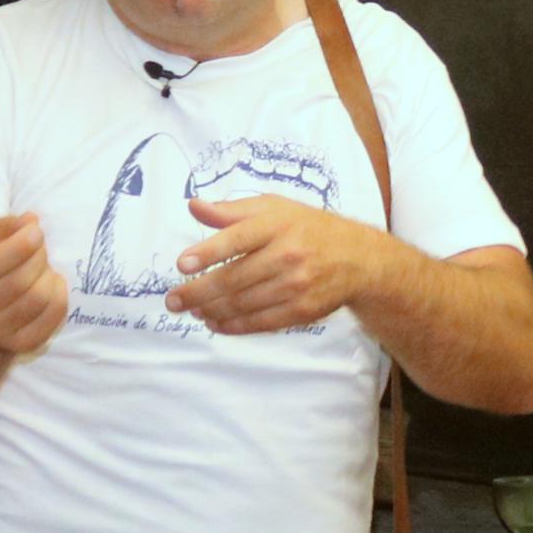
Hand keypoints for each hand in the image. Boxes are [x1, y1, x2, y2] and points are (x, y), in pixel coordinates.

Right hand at [0, 213, 65, 356]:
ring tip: (44, 269)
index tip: (37, 232)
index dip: (19, 246)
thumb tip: (31, 220)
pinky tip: (51, 286)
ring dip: (50, 276)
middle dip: (39, 258)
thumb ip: (2, 227)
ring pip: (38, 299)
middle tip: (40, 250)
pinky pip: (53, 317)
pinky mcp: (20, 346)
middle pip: (18, 281)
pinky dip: (60, 295)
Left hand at [168, 197, 395, 335]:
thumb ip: (232, 210)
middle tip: (173, 300)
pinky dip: (234, 326)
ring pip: (244, 303)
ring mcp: (296, 286)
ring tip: (192, 310)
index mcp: (278, 225)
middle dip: (199, 291)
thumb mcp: (274, 208)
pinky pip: (261, 322)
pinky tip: (215, 323)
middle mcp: (288, 255)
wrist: (358, 259)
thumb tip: (193, 206)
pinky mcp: (302, 310)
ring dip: (212, 310)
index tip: (182, 265)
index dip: (207, 253)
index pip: (237, 239)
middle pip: (235, 278)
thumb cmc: (308, 228)